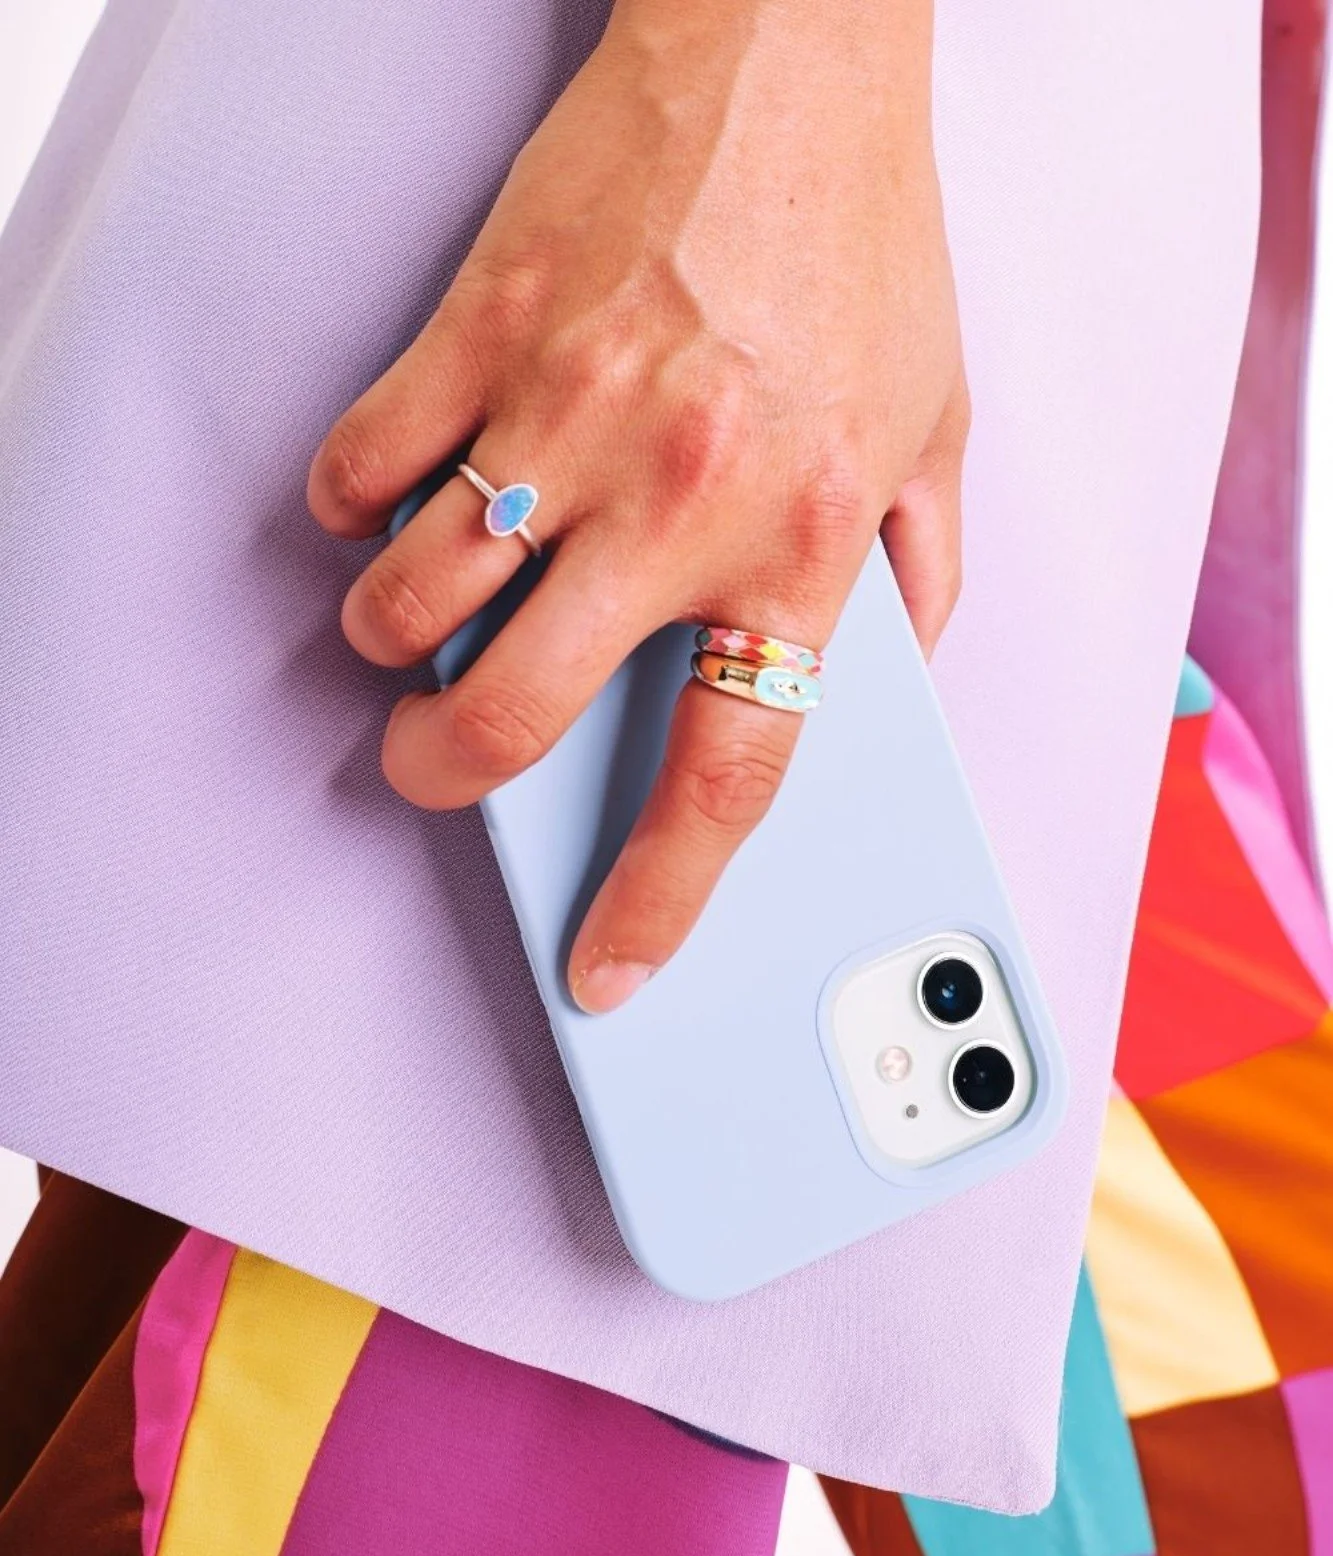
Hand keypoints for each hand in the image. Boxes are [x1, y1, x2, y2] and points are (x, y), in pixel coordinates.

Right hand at [309, 0, 966, 1010]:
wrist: (787, 55)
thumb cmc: (863, 236)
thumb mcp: (942, 423)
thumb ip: (926, 576)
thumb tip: (898, 681)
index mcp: (799, 543)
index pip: (724, 776)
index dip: (657, 899)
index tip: (608, 969)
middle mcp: (677, 501)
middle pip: (510, 716)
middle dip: (444, 777)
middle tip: (436, 767)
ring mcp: (566, 418)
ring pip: (413, 601)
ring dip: (390, 641)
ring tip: (417, 622)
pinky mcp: (482, 334)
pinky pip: (370, 465)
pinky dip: (355, 506)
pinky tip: (390, 499)